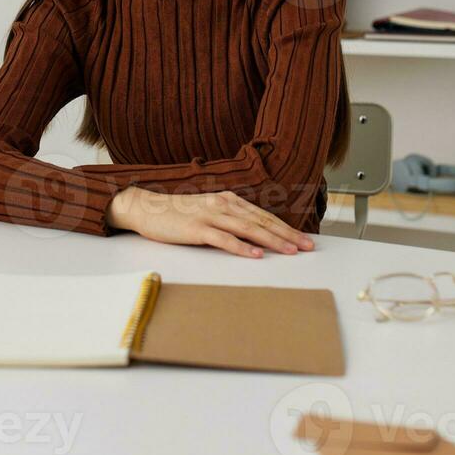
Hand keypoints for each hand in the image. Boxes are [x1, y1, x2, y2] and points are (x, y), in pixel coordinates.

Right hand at [105, 186, 314, 257]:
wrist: (147, 207)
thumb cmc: (178, 213)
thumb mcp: (209, 212)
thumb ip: (230, 220)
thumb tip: (254, 236)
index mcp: (229, 200)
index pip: (264, 216)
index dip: (286, 228)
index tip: (304, 240)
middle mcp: (224, 205)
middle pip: (262, 222)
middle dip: (287, 235)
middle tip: (308, 247)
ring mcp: (210, 215)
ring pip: (248, 229)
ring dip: (272, 241)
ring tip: (291, 251)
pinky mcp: (197, 228)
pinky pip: (224, 239)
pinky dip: (242, 247)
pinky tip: (256, 255)